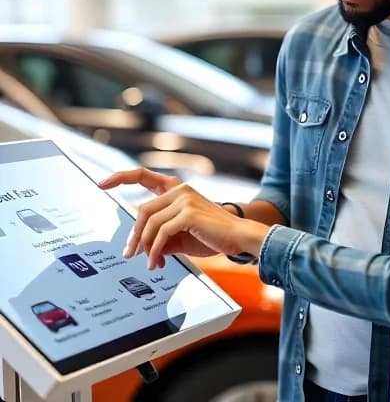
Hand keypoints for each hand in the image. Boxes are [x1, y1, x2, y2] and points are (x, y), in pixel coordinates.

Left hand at [99, 168, 217, 258]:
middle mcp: (179, 190)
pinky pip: (161, 233)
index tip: (102, 183)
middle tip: (129, 253)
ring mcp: (184, 199)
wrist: (237, 237)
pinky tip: (156, 261)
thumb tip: (143, 249)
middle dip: (134, 235)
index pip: (143, 176)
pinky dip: (155, 250)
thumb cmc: (211, 235)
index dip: (120, 177)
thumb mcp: (181, 236)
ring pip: (150, 223)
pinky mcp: (188, 213)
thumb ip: (162, 237)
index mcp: (177, 189)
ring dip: (144, 247)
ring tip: (147, 262)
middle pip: (142, 210)